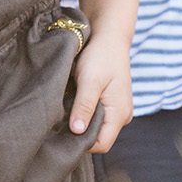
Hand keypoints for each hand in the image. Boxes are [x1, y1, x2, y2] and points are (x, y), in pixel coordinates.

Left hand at [70, 33, 132, 153]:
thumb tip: (77, 131)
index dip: (82, 143)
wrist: (110, 37)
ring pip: (97, 128)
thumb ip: (84, 106)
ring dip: (82, 123)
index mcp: (120, 114)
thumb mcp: (90, 80)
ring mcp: (117, 110)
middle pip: (99, 138)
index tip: (63, 134)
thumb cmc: (101, 56)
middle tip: (60, 122)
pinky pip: (97, 117)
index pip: (102, 144)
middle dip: (80, 134)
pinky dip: (85, 114)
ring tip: (66, 110)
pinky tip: (74, 104)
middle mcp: (122, 116)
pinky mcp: (111, 103)